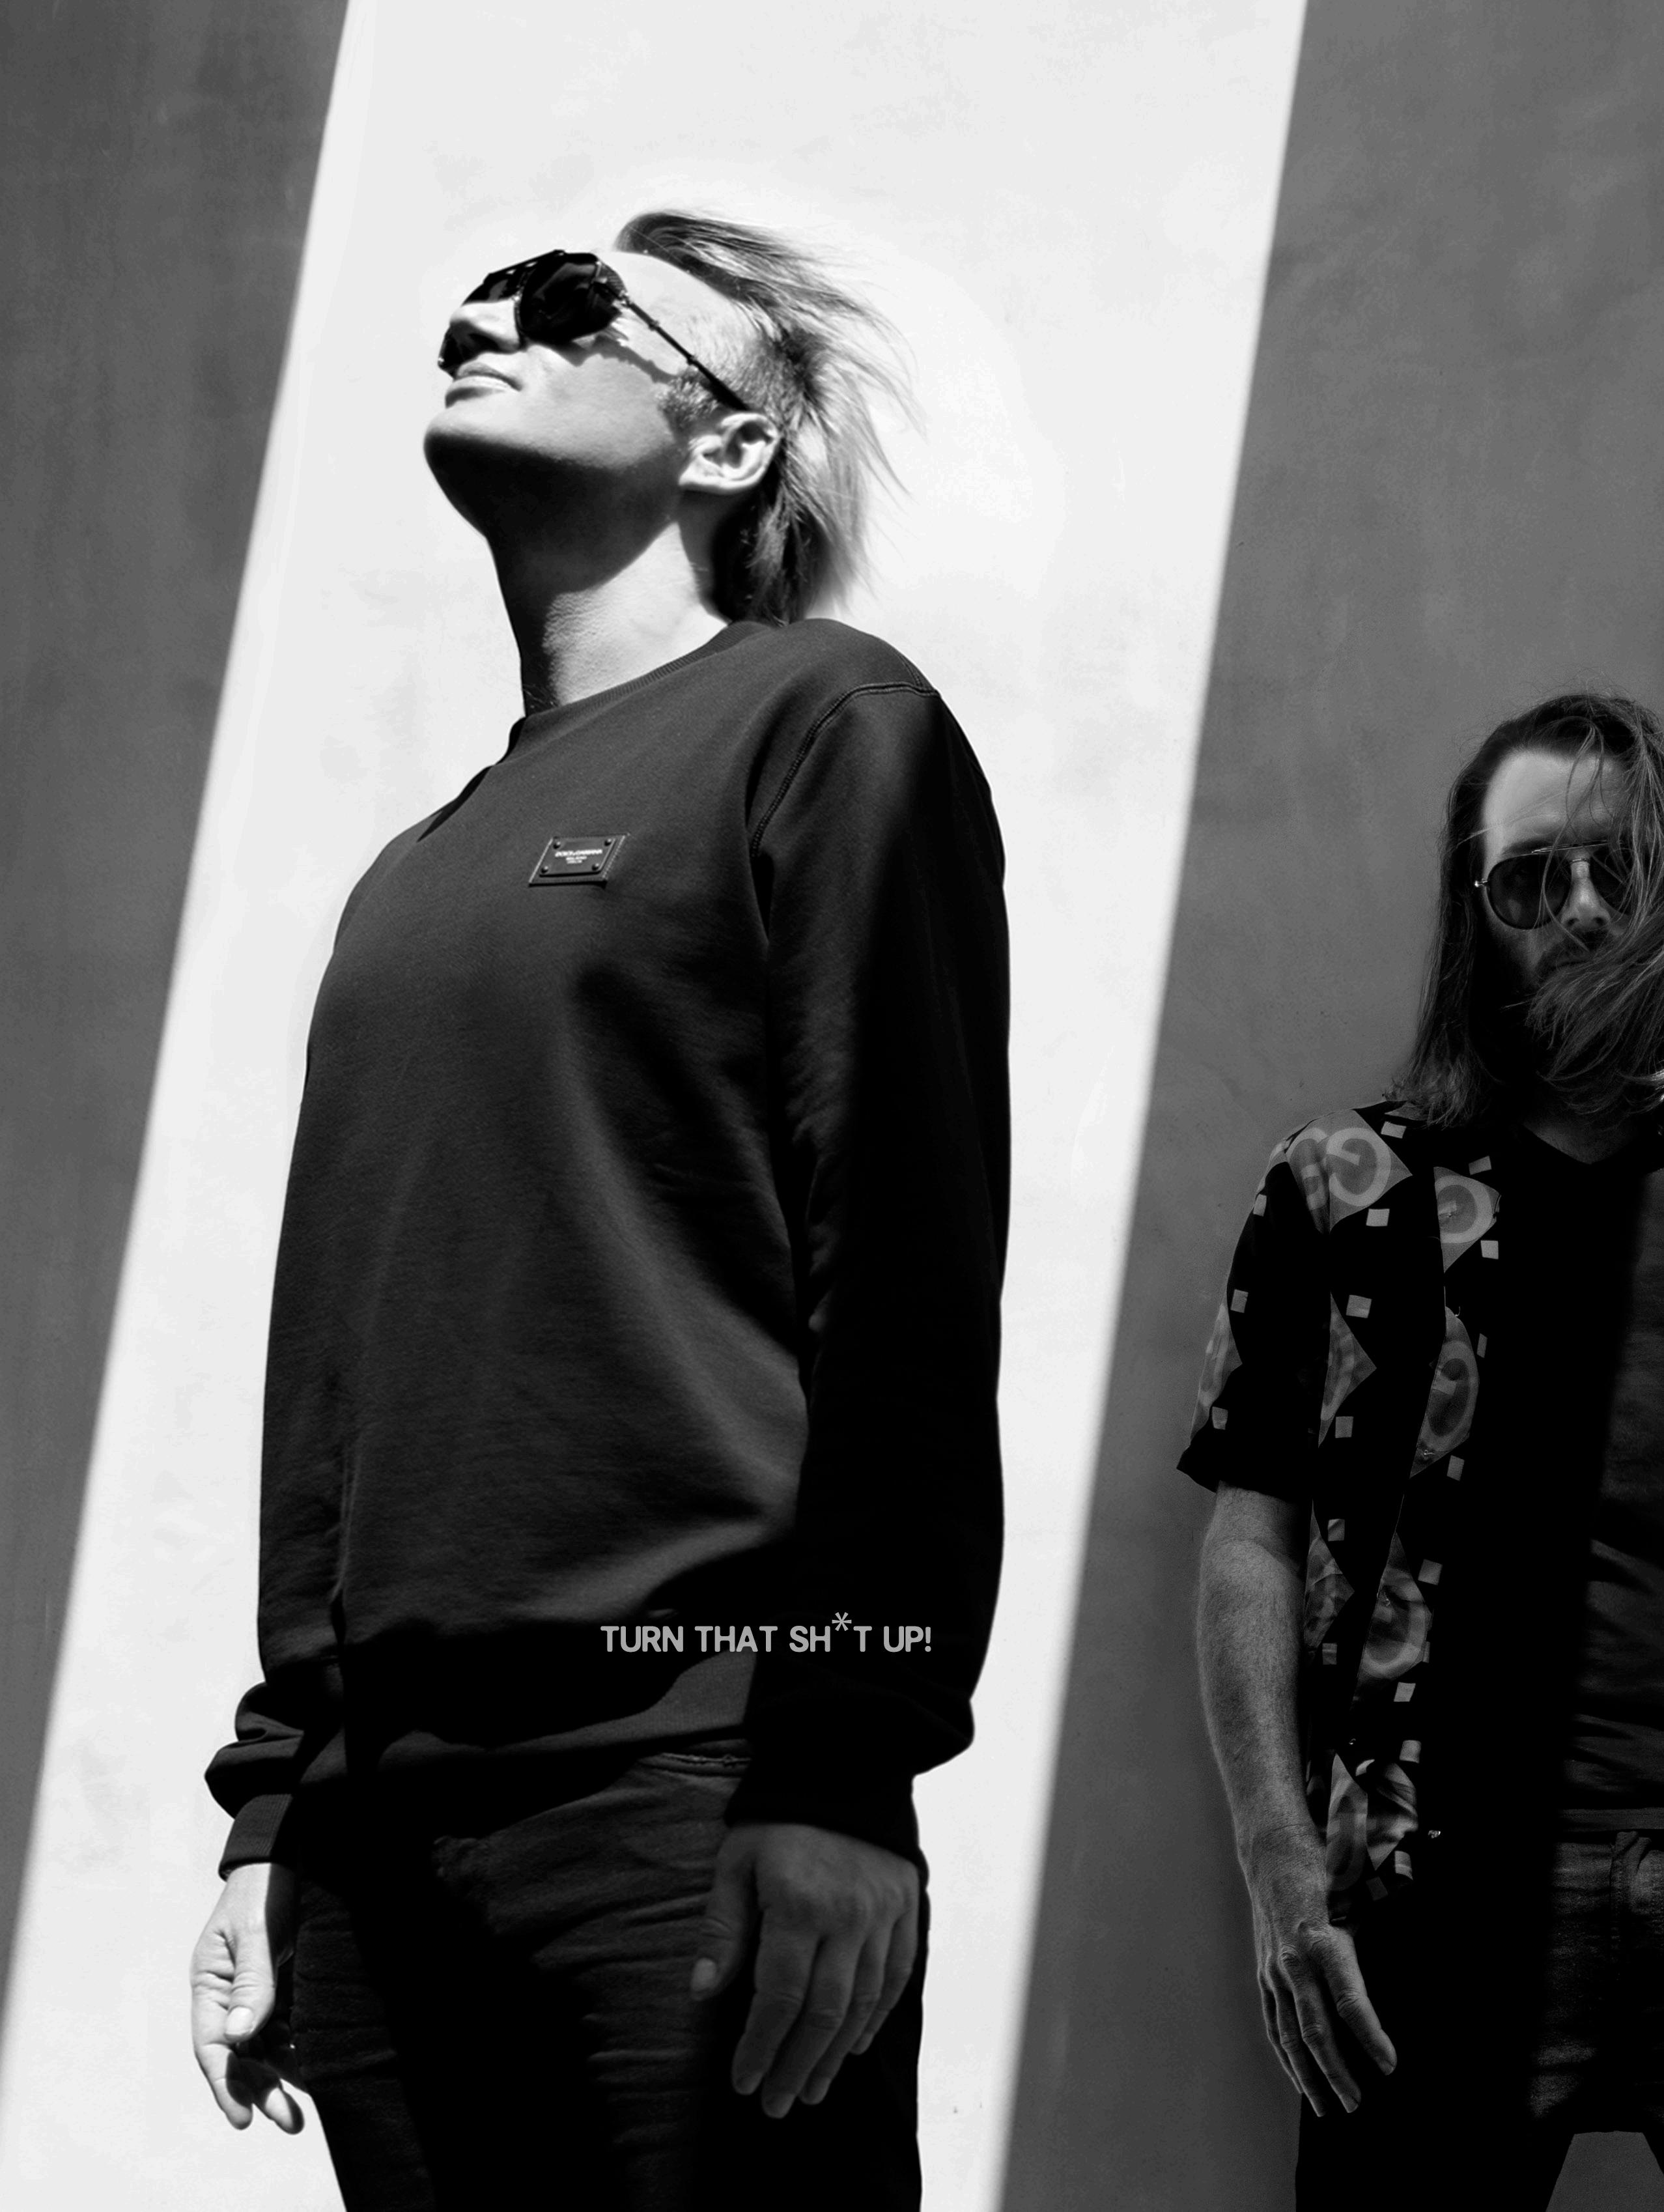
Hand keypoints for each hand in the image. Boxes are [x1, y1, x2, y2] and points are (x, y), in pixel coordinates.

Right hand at [189, 1861, 304, 2133]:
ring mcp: (257, 1990)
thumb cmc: (266, 1886)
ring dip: (282, 2075)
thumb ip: (251, 1981)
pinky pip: (286, 2026)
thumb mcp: (256, 1931)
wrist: (291, 1849)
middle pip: (240, 2054)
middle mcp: (228, 1994)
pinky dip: (297, 2048)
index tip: (245, 2119)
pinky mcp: (284, 1983)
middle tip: (290, 2122)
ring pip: (265, 2046)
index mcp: (209, 1982)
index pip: (212, 2046)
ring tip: (305, 2108)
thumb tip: (238, 2035)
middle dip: (262, 2090)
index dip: (226, 2085)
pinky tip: (316, 2066)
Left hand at [691, 1822, 919, 2117]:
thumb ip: (724, 1927)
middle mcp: (847, 1918)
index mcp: (799, 1905)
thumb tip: (703, 1991)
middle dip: (796, 2065)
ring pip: (862, 2003)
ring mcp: (882, 1915)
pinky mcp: (906, 1908)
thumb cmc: (780, 1815)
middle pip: (823, 2013)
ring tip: (811, 2088)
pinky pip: (896, 1976)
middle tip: (777, 2104)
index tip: (743, 2082)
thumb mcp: (738, 1860)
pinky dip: (877, 2017)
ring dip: (835, 2054)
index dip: (760, 2046)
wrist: (845, 1763)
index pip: (779, 1997)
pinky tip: (855, 2045)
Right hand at [1246, 1825, 1395, 2116]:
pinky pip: (1274, 2025)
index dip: (1371, 2036)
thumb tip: (1429, 1962)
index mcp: (1324, 1941)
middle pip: (1315, 2030)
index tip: (1391, 2067)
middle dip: (1336, 2072)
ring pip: (1290, 2035)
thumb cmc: (1327, 1871)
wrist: (1272, 1851)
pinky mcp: (1264, 1974)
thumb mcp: (1359, 1895)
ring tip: (1329, 2109)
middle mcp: (1295, 1961)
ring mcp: (1275, 1971)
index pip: (1349, 2000)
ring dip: (1309, 2075)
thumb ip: (1384, 1930)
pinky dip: (1287, 2057)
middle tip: (1358, 2105)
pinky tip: (1301, 2081)